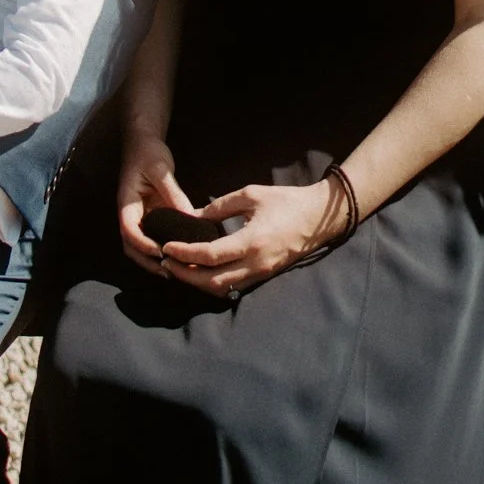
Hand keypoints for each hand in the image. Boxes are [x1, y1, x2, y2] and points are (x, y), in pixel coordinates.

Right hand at [117, 129, 205, 275]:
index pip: (128, 229)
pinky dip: (159, 248)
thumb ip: (174, 194)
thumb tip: (189, 218)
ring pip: (138, 245)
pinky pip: (151, 236)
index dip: (142, 244)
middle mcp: (129, 212)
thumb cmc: (149, 153)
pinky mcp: (148, 215)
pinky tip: (176, 254)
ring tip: (173, 270)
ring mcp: (138, 215)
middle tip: (168, 272)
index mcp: (127, 202)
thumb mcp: (161, 170)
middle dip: (146, 260)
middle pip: (130, 245)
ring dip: (151, 259)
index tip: (160, 252)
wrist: (143, 143)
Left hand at [158, 178, 348, 299]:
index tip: (166, 247)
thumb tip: (192, 216)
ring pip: (222, 288)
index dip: (184, 253)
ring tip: (178, 267)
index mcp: (251, 241)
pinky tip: (200, 271)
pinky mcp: (264, 276)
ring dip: (197, 282)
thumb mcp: (250, 195)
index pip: (209, 255)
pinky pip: (234, 287)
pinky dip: (213, 282)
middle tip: (165, 262)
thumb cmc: (286, 201)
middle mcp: (256, 264)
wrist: (319, 217)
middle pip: (211, 281)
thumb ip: (219, 207)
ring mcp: (261, 273)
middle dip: (184, 274)